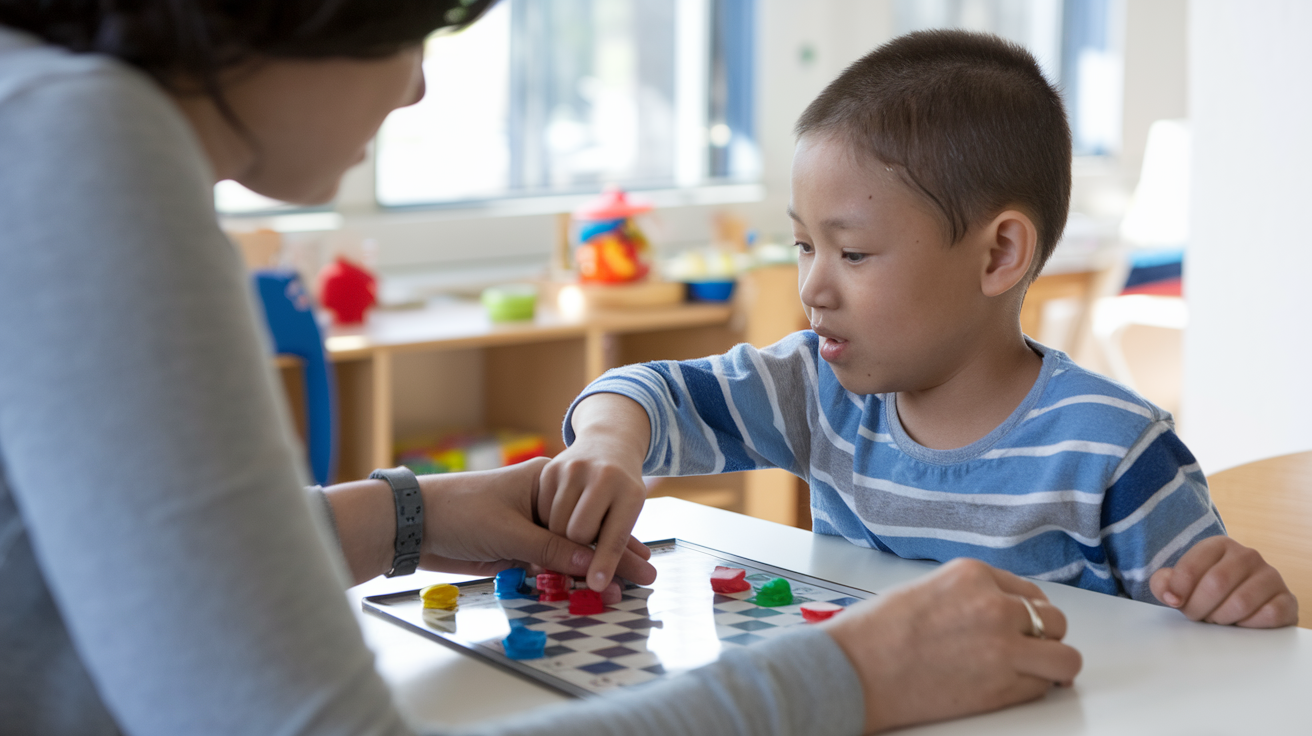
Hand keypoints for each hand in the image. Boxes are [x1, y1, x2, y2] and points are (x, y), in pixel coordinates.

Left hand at [418, 457, 655, 585]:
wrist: (413, 522)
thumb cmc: (460, 511)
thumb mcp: (510, 530)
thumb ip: (552, 549)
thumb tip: (591, 563)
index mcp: (546, 482)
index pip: (591, 514)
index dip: (617, 540)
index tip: (641, 560)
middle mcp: (543, 504)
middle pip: (585, 534)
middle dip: (614, 557)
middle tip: (644, 578)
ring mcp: (530, 527)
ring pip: (569, 553)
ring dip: (593, 572)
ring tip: (624, 590)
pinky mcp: (516, 549)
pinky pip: (549, 566)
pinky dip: (568, 578)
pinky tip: (589, 590)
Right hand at [538, 393, 651, 590]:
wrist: (609, 442)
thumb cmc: (621, 489)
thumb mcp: (625, 511)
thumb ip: (612, 546)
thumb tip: (600, 583)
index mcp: (630, 492)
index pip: (615, 536)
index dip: (605, 562)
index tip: (596, 585)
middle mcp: (604, 477)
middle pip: (579, 533)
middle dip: (577, 547)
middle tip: (581, 550)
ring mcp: (574, 469)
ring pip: (557, 525)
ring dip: (558, 536)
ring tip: (569, 530)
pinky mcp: (551, 467)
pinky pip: (542, 510)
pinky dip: (546, 519)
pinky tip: (557, 513)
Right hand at [822, 558, 1081, 733]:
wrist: (854, 670)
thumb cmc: (873, 634)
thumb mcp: (925, 590)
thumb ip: (964, 597)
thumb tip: (988, 614)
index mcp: (972, 575)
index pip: (1026, 591)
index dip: (1025, 613)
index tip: (1021, 626)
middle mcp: (994, 605)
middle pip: (1053, 619)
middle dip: (1044, 635)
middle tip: (1028, 650)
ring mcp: (1003, 646)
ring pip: (1064, 656)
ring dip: (1053, 664)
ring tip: (1036, 673)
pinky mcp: (1002, 686)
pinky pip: (1042, 687)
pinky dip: (1034, 689)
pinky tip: (1012, 687)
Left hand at [1149, 535, 1297, 626]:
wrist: (1244, 602)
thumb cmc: (1206, 591)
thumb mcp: (1181, 583)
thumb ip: (1165, 583)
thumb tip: (1169, 595)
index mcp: (1219, 545)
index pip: (1191, 567)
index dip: (1178, 590)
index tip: (1174, 602)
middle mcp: (1248, 555)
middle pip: (1216, 584)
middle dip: (1199, 607)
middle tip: (1196, 615)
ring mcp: (1271, 576)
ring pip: (1241, 602)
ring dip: (1222, 618)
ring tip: (1216, 618)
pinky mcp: (1287, 599)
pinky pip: (1267, 615)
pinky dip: (1248, 625)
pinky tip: (1240, 622)